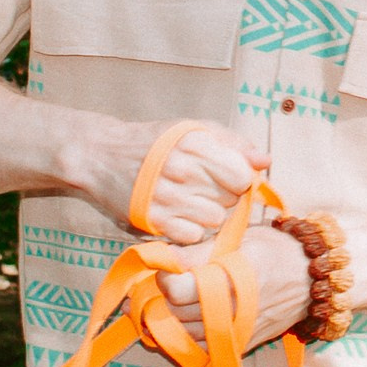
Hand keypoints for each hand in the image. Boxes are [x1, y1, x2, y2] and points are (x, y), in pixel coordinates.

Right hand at [87, 122, 259, 243]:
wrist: (101, 154)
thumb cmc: (153, 142)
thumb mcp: (192, 130)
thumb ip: (232, 143)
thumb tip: (265, 161)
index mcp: (195, 144)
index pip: (242, 177)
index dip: (238, 179)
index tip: (225, 176)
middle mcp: (182, 170)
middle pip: (230, 200)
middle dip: (223, 196)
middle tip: (203, 188)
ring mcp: (167, 197)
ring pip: (215, 221)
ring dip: (209, 215)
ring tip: (192, 202)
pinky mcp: (153, 220)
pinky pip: (193, 236)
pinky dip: (190, 230)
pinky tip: (179, 215)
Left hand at [157, 224, 312, 346]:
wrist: (311, 279)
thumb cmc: (274, 251)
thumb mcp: (240, 240)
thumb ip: (200, 251)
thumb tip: (164, 257)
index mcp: (233, 279)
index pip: (179, 290)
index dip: (165, 278)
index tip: (166, 269)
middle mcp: (234, 311)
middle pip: (179, 313)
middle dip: (166, 298)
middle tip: (168, 284)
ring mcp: (238, 332)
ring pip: (188, 335)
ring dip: (176, 319)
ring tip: (179, 301)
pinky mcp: (242, 345)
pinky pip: (205, 350)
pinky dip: (193, 337)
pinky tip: (193, 320)